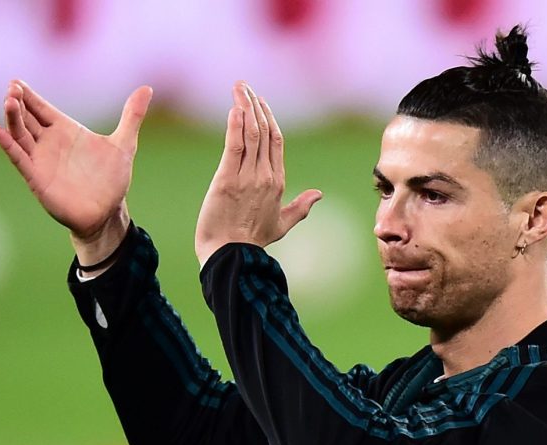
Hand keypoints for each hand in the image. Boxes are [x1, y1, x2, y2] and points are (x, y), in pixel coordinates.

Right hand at [0, 81, 152, 264]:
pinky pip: (19, 159)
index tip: (17, 81)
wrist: (107, 213)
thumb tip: (147, 89)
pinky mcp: (37, 178)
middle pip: (27, 117)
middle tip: (12, 88)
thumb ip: (132, 116)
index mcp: (66, 131)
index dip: (30, 95)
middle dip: (18, 102)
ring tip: (9, 102)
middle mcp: (49, 143)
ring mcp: (41, 160)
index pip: (42, 108)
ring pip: (20, 134)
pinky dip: (8, 146)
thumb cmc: (112, 180)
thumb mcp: (124, 144)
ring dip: (13, 118)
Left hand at [194, 81, 321, 266]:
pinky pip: (234, 145)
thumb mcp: (281, 224)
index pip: (276, 141)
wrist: (231, 256)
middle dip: (255, 105)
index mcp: (277, 182)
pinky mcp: (227, 180)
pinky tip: (234, 107)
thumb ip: (301, 207)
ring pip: (250, 133)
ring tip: (238, 87)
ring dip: (244, 106)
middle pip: (264, 131)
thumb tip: (319, 194)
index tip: (258, 102)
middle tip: (244, 86)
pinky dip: (235, 124)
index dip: (268, 118)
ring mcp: (247, 177)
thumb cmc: (252, 243)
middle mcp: (265, 176)